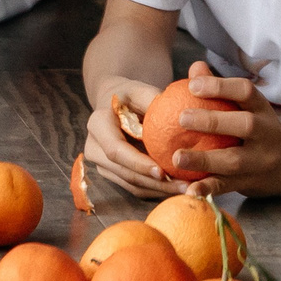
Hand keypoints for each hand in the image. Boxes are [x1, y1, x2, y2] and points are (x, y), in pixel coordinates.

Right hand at [84, 76, 182, 198]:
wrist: (114, 103)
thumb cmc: (131, 95)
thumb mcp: (139, 90)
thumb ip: (152, 100)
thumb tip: (177, 116)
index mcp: (98, 125)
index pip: (116, 150)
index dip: (138, 163)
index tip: (163, 172)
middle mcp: (94, 148)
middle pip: (125, 173)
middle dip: (155, 183)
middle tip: (185, 186)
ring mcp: (101, 164)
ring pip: (131, 184)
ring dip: (159, 190)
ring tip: (187, 189)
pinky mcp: (112, 174)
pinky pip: (135, 187)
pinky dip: (156, 190)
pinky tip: (178, 188)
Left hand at [166, 60, 280, 197]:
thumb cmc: (258, 127)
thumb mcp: (248, 107)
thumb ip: (221, 89)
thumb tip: (195, 68)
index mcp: (262, 109)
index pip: (246, 92)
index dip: (221, 86)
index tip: (193, 85)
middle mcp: (266, 134)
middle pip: (245, 125)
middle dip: (213, 121)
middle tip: (181, 117)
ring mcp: (261, 161)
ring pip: (235, 160)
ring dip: (204, 159)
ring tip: (176, 157)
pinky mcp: (252, 183)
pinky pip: (228, 187)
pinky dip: (208, 189)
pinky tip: (189, 190)